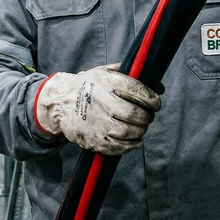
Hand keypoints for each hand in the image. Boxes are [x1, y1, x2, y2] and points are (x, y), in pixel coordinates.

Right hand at [35, 64, 160, 155]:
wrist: (60, 104)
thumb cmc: (88, 86)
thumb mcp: (105, 73)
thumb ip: (131, 75)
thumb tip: (160, 86)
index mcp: (106, 82)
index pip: (137, 91)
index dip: (152, 99)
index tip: (156, 103)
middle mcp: (102, 102)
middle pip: (135, 114)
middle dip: (147, 116)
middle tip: (148, 116)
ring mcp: (98, 123)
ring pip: (129, 132)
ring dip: (141, 131)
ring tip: (140, 127)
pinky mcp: (94, 140)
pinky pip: (119, 147)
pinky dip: (132, 145)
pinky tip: (135, 140)